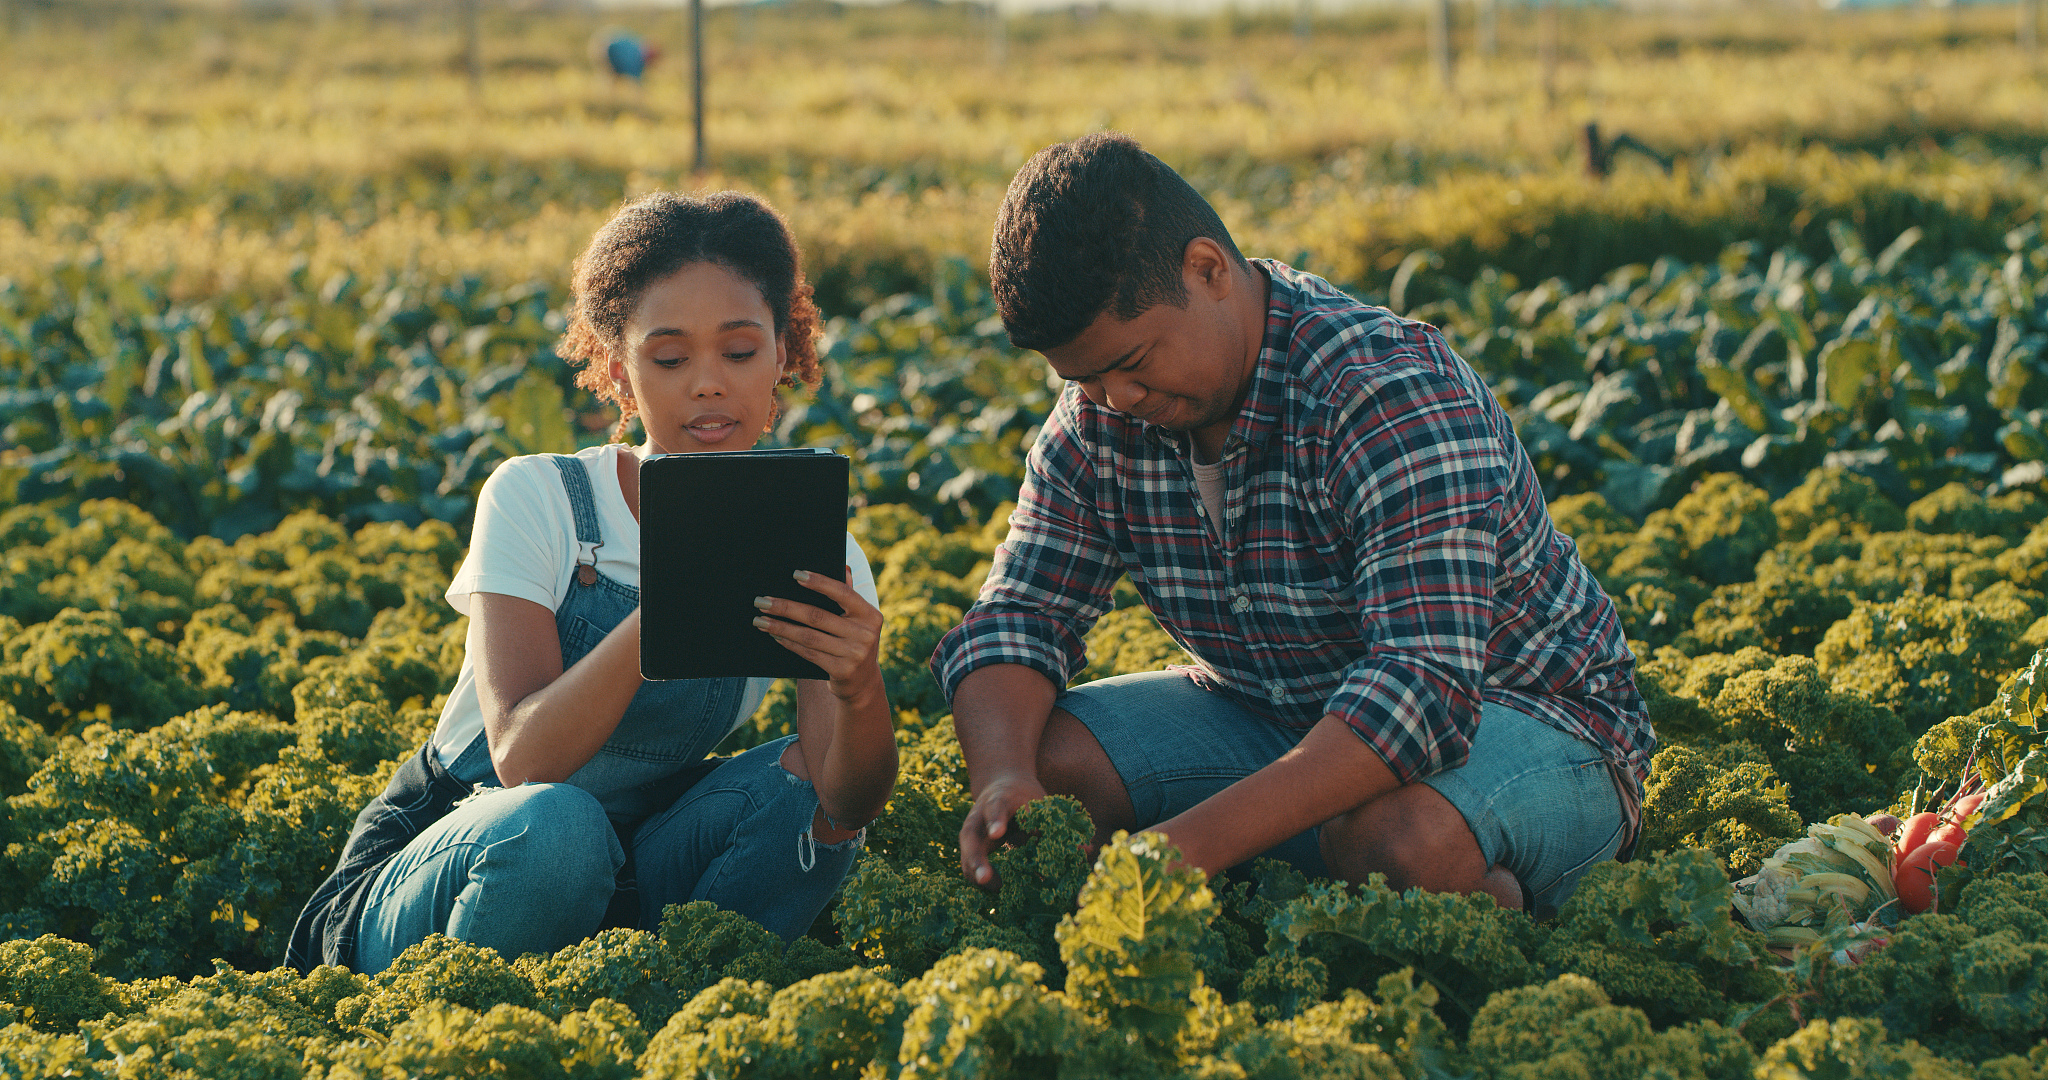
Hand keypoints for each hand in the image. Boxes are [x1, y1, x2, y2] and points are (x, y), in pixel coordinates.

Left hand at [753, 567, 883, 701]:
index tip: (795, 574)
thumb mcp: (858, 621)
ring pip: (809, 636)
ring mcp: (854, 654)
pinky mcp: (842, 671)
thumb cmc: (854, 642)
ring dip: (780, 627)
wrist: (863, 682)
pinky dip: (789, 643)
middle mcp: (865, 634)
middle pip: (817, 616)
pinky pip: (808, 653)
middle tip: (762, 601)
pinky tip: (775, 635)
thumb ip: (850, 596)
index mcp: (871, 615)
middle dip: (786, 607)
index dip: (819, 582)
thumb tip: (843, 567)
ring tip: (760, 620)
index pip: (842, 593)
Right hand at [959, 771, 1047, 890]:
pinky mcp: (971, 849)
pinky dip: (981, 880)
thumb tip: (1084, 851)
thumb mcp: (1038, 805)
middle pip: (970, 836)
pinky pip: (970, 866)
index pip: (995, 808)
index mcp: (998, 800)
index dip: (996, 821)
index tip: (997, 834)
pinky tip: (997, 891)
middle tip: (984, 878)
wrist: (1002, 787)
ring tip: (997, 890)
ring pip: (966, 855)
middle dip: (976, 858)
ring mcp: (970, 834)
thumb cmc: (1024, 799)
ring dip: (976, 874)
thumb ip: (1052, 827)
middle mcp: (978, 816)